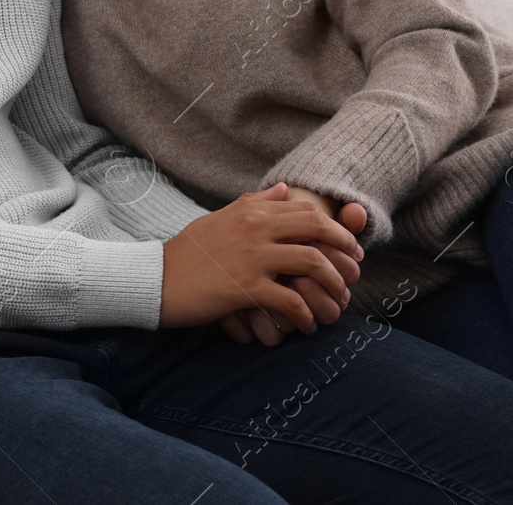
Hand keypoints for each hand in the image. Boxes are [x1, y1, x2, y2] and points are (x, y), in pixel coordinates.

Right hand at [162, 183, 362, 335]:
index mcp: (252, 211)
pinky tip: (307, 324)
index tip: (348, 246)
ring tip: (337, 302)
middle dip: (343, 249)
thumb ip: (256, 202)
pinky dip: (306, 314)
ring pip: (311, 263)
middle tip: (355, 270)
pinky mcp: (245, 288)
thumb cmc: (188, 251)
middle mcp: (256, 228)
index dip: (335, 227)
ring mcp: (252, 258)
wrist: (156, 279)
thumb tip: (285, 189)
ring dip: (332, 285)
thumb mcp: (221, 217)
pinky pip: (290, 300)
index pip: (306, 210)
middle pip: (316, 228)